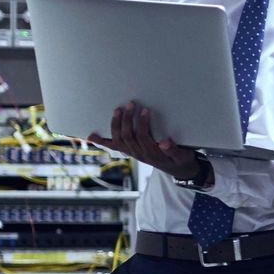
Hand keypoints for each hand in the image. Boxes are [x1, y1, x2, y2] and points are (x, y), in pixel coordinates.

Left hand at [88, 102, 203, 182]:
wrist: (178, 169)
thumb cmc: (180, 159)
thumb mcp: (182, 156)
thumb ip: (173, 150)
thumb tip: (164, 142)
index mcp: (152, 154)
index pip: (143, 137)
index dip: (142, 123)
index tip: (145, 110)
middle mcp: (139, 154)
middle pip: (128, 137)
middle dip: (127, 120)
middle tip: (131, 104)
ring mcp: (133, 153)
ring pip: (119, 140)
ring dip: (116, 124)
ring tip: (118, 110)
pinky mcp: (129, 151)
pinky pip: (113, 147)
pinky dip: (102, 142)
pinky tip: (91, 136)